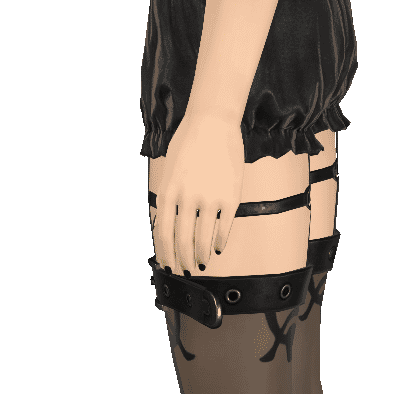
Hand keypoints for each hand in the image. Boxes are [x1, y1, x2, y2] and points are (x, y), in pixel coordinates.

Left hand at [153, 112, 244, 276]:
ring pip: (203, 240)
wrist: (212, 122)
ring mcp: (209, 199)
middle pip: (182, 242)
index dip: (166, 255)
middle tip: (185, 271)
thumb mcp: (169, 171)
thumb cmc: (187, 144)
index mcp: (167, 193)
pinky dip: (219, 242)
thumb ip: (169, 198)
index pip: (163, 235)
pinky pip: (223, 228)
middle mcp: (186, 199)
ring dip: (201, 256)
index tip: (169, 267)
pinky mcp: (230, 197)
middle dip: (182, 261)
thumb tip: (168, 227)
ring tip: (201, 263)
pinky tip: (217, 248)